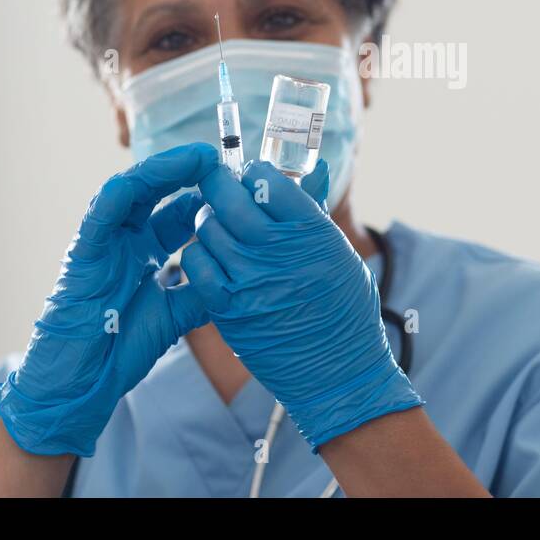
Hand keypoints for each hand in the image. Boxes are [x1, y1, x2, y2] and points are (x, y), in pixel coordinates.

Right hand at [0, 142, 218, 455]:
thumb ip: (201, 292)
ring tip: (196, 157)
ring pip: (132, 191)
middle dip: (188, 171)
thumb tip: (239, 279)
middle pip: (158, 192)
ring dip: (163, 170)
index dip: (207, 196)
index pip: (180, 213)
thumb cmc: (120, 349)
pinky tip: (145, 177)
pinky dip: (122, 192)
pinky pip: (101, 214)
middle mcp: (125, 240)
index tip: (238, 185)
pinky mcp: (83, 253)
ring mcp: (104, 243)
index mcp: (146, 252)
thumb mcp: (175, 314)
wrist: (81, 381)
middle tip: (219, 157)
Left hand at [181, 159, 423, 452]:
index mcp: (311, 231)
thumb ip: (316, 210)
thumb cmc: (344, 309)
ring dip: (209, 219)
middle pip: (230, 198)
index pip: (269, 180)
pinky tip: (211, 256)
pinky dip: (198, 253)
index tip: (251, 177)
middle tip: (219, 186)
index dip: (255, 173)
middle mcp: (278, 251)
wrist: (338, 373)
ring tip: (218, 225)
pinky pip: (195, 264)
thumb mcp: (339, 251)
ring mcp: (249, 280)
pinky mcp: (228, 308)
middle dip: (220, 185)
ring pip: (207, 228)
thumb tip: (315, 166)